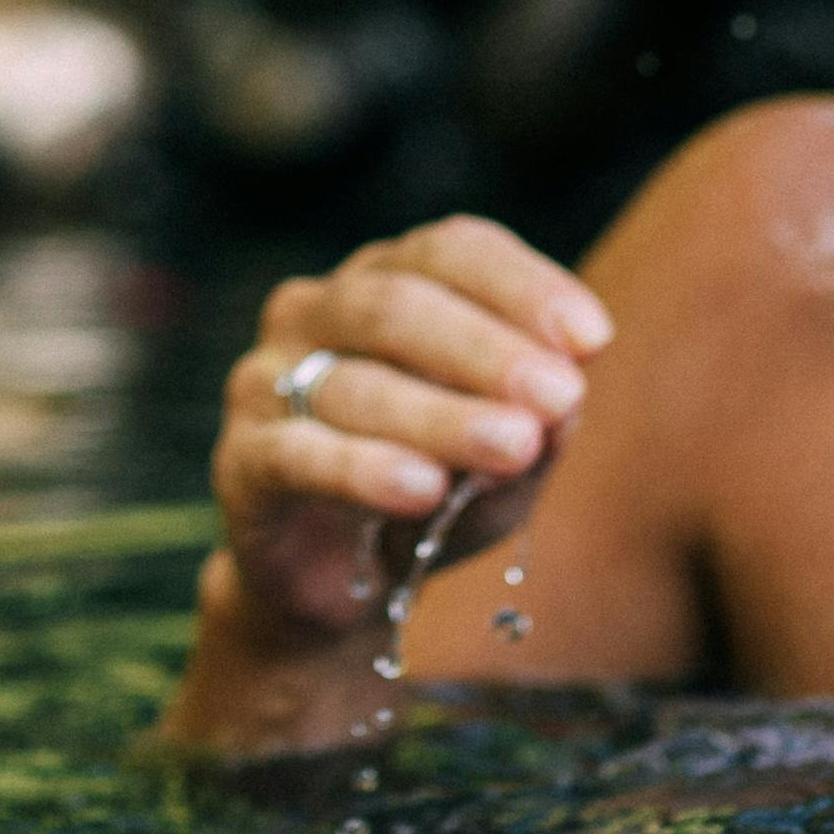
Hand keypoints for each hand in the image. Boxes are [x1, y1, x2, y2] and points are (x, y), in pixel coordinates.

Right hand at [207, 216, 611, 644]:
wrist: (344, 582)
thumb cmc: (436, 493)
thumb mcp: (507, 461)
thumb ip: (539, 427)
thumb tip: (567, 400)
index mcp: (389, 280)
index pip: (452, 251)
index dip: (523, 285)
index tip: (593, 340)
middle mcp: (319, 312)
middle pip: (398, 306)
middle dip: (486, 350)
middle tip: (559, 396)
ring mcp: (267, 381)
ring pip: (355, 382)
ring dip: (442, 415)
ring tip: (513, 446)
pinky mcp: (240, 461)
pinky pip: (297, 455)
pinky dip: (363, 468)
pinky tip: (422, 489)